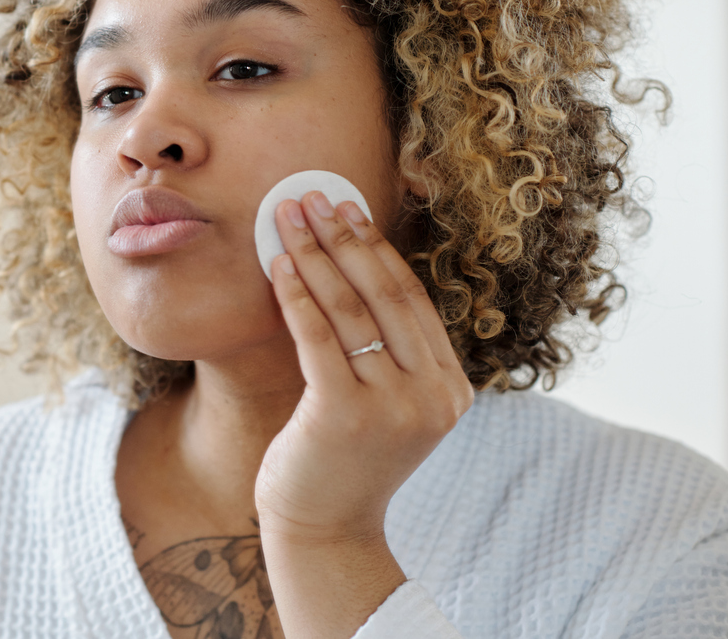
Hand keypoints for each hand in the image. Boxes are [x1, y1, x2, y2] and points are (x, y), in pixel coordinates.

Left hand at [255, 192, 472, 635]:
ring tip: (287, 217)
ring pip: (349, 310)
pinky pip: (318, 338)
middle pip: (385, 295)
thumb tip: (349, 268)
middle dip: (345, 238)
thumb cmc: (343, 460)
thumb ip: (386, 353)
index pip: (412, 300)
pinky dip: (296, 296)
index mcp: (450, 388)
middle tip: (315, 196)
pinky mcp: (344, 414)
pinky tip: (277, 265)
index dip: (377, 249)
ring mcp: (393, 406)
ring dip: (314, 255)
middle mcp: (432, 395)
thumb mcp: (384, 404)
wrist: (325, 530)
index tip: (348, 210)